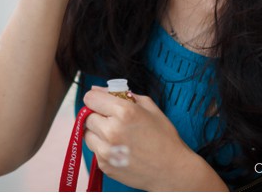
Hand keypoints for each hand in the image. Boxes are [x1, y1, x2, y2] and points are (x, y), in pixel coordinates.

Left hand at [82, 86, 199, 190]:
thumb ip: (120, 94)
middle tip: (114, 122)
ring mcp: (107, 150)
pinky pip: (94, 150)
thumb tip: (96, 89)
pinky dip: (103, 148)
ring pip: (87, 133)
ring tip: (117, 137)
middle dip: (98, 116)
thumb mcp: (149, 107)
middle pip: (87, 116)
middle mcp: (111, 130)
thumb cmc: (164, 137)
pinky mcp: (105, 165)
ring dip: (97, 132)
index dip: (96, 99)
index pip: (89, 98)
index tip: (103, 104)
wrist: (173, 171)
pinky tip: (120, 149)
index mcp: (124, 112)